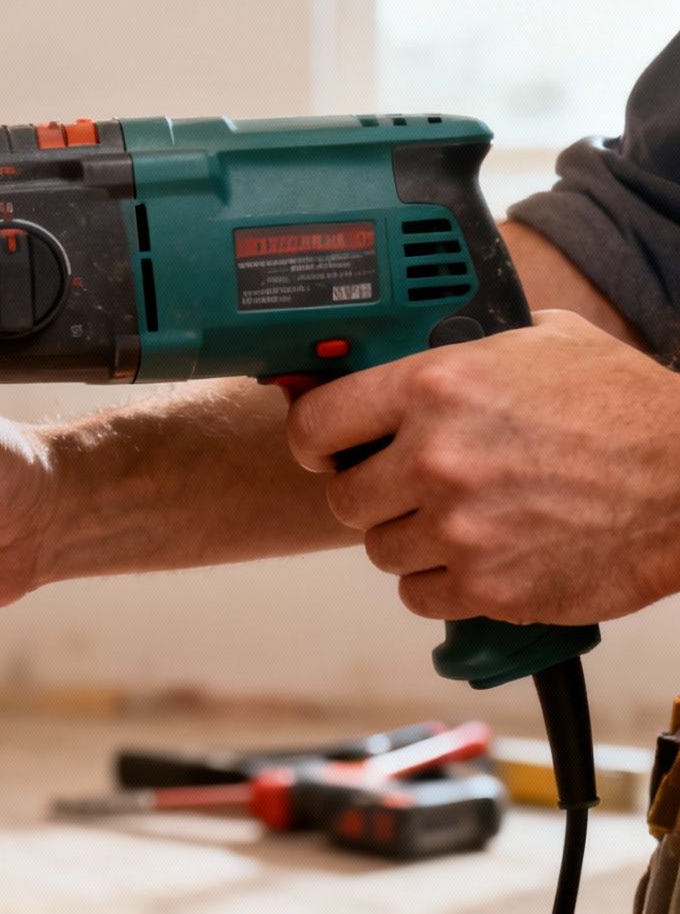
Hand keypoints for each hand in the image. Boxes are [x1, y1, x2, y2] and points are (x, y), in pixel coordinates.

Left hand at [287, 310, 679, 624]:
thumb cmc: (623, 407)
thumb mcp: (538, 342)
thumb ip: (459, 348)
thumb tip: (400, 348)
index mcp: (435, 388)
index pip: (316, 424)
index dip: (315, 442)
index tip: (325, 450)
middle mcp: (436, 458)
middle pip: (343, 497)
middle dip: (371, 494)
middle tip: (409, 489)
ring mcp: (460, 528)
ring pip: (381, 550)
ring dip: (410, 540)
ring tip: (461, 520)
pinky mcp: (489, 587)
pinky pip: (420, 596)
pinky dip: (442, 585)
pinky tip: (480, 557)